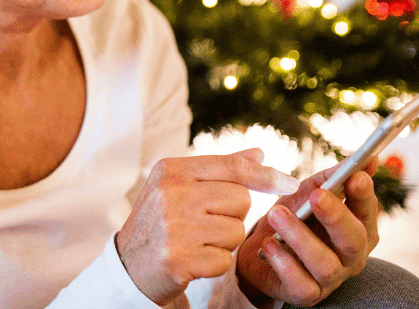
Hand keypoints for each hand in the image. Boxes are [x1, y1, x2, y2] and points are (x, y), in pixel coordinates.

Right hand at [115, 149, 299, 304]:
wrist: (128, 264)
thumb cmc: (161, 221)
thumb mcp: (180, 186)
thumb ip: (220, 170)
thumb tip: (259, 154)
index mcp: (171, 170)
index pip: (231, 167)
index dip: (265, 175)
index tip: (290, 183)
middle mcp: (170, 194)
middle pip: (240, 199)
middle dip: (233, 215)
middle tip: (205, 222)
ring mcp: (173, 227)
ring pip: (236, 231)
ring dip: (224, 242)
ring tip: (197, 241)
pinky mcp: (178, 259)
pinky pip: (225, 259)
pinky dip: (214, 263)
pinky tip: (193, 260)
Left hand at [237, 157, 380, 306]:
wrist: (261, 251)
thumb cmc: (295, 219)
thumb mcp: (311, 192)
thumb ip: (336, 177)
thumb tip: (370, 157)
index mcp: (358, 229)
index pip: (368, 212)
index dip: (364, 195)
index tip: (355, 176)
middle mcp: (350, 256)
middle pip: (353, 240)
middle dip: (336, 215)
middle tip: (315, 195)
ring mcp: (330, 278)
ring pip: (325, 263)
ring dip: (300, 237)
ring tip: (275, 214)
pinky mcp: (306, 294)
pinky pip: (301, 284)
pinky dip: (284, 263)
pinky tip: (270, 245)